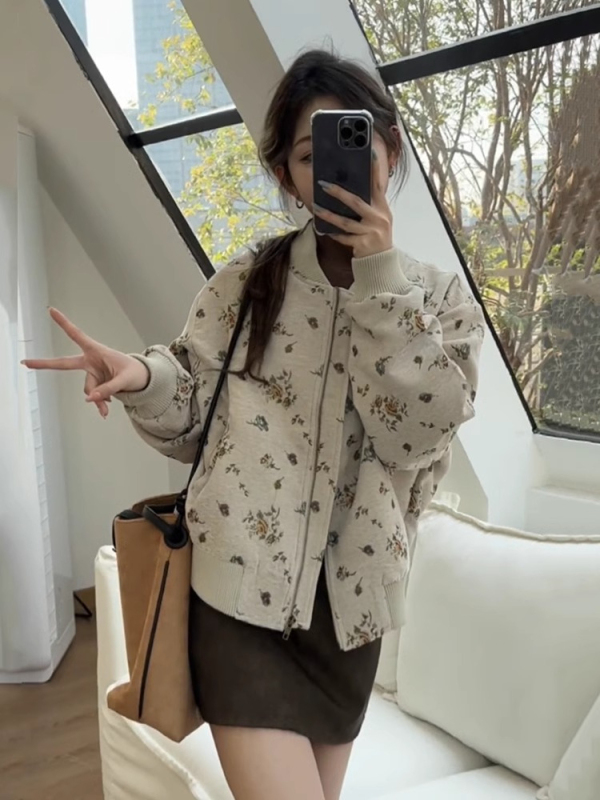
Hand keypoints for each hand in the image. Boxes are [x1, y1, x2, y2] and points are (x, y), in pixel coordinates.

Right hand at [21, 308, 149, 418]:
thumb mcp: (125, 380)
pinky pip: (93, 396)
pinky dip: (99, 403)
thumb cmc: (134, 373)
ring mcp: (92, 373)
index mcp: (97, 351)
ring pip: (88, 389)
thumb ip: (108, 389)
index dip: (64, 323)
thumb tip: (90, 399)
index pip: (77, 335)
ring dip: (97, 399)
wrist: (141, 379)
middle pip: (64, 363)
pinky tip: (105, 410)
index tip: (51, 311)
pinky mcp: (95, 383)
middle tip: (25, 362)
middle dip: (44, 364)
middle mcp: (90, 361)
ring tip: (108, 407)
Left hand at [313, 149, 392, 258]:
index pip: (378, 185)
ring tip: (316, 208)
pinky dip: (334, 233)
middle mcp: (379, 218)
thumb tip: (346, 191)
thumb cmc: (376, 235)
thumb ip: (368, 205)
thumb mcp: (377, 218)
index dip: (374, 169)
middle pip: (356, 202)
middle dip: (338, 192)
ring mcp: (371, 232)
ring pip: (345, 222)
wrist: (381, 261)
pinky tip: (324, 229)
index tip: (370, 153)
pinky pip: (344, 237)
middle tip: (323, 184)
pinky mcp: (362, 244)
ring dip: (328, 215)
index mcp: (382, 208)